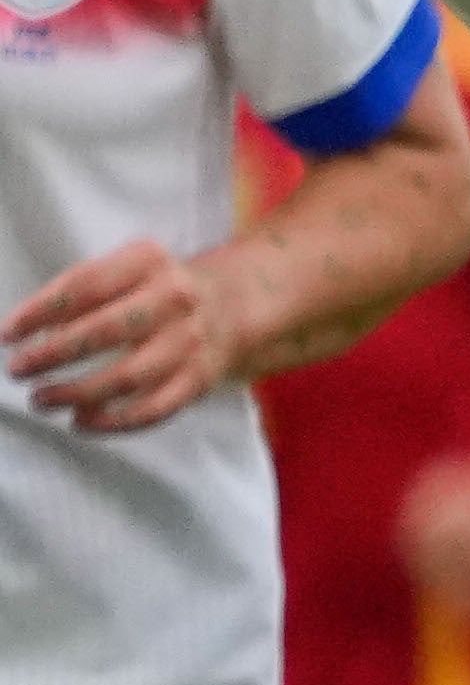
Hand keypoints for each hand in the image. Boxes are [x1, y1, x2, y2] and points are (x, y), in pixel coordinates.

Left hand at [8, 232, 251, 433]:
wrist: (232, 306)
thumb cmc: (155, 291)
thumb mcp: (126, 271)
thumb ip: (85, 293)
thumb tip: (35, 335)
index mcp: (149, 262)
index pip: (85, 285)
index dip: (40, 311)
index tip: (9, 334)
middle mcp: (175, 298)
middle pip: (106, 331)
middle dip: (53, 354)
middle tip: (18, 369)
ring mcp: (190, 341)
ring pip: (128, 376)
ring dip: (76, 393)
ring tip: (40, 399)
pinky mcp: (200, 378)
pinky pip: (154, 409)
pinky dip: (113, 422)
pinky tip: (81, 422)